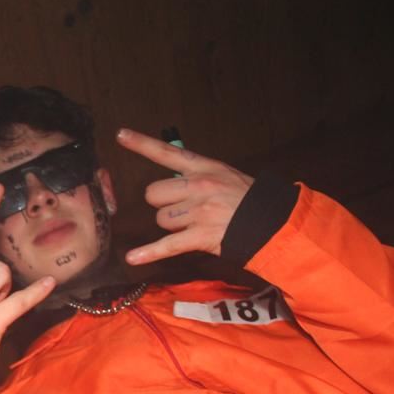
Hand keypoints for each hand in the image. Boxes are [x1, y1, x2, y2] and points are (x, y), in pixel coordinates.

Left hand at [117, 128, 253, 264]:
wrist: (273, 222)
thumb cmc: (247, 200)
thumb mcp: (224, 176)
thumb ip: (196, 176)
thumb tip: (171, 184)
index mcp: (204, 168)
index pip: (166, 153)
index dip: (141, 144)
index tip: (120, 135)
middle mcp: (199, 186)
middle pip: (153, 194)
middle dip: (163, 204)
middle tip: (183, 209)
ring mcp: (199, 211)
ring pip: (161, 219)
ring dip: (171, 226)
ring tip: (194, 225)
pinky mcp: (200, 235)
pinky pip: (166, 245)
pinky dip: (149, 253)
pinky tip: (133, 258)